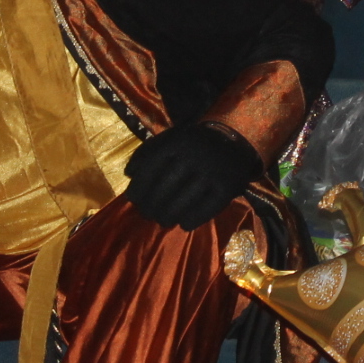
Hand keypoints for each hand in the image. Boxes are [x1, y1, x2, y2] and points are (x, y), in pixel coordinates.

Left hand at [126, 122, 261, 229]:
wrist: (234, 140)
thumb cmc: (193, 144)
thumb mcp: (171, 138)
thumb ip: (147, 152)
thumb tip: (128, 174)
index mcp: (177, 142)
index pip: (150, 168)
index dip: (139, 187)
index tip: (133, 200)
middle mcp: (194, 155)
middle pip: (165, 187)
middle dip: (151, 205)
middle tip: (147, 214)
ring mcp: (212, 171)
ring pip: (184, 200)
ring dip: (169, 215)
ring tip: (163, 220)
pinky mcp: (228, 186)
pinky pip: (207, 208)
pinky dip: (193, 219)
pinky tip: (184, 224)